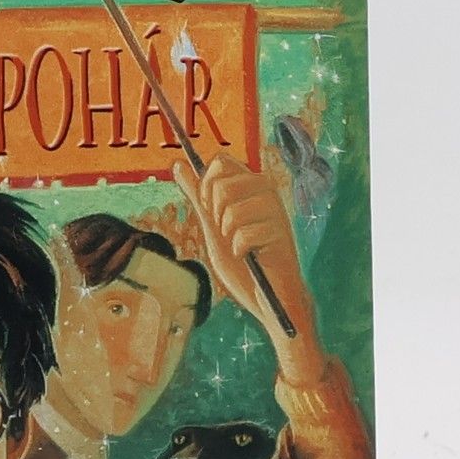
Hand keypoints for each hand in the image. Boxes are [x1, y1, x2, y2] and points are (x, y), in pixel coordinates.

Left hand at [170, 151, 325, 382]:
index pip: (220, 162)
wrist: (267, 296)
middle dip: (214, 214)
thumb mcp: (212, 226)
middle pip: (221, 183)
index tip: (210, 210)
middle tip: (227, 232)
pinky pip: (243, 235)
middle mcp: (266, 191)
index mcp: (249, 185)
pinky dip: (240, 251)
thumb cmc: (243, 262)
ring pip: (231, 210)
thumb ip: (197, 196)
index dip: (205, 186)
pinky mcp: (281, 231)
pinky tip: (252, 257)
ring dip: (228, 235)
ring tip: (241, 246)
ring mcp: (276, 209)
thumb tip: (177, 164)